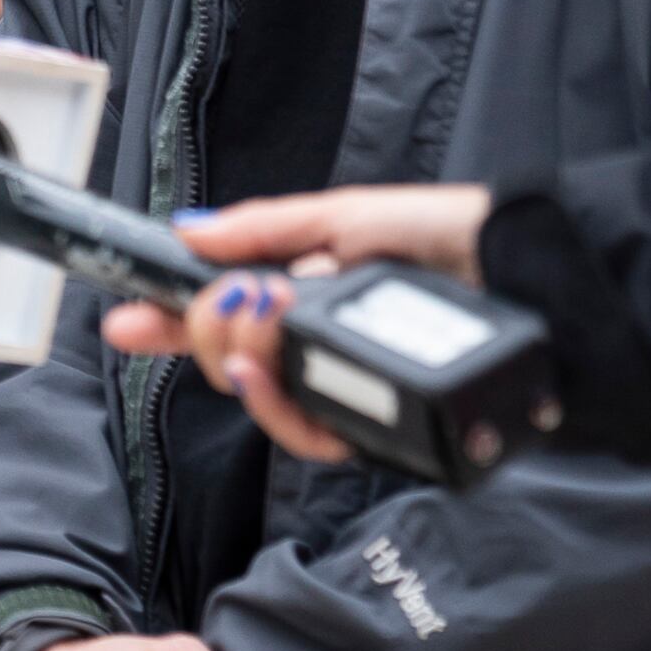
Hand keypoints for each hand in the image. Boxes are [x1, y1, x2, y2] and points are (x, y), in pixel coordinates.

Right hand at [102, 186, 495, 464]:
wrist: (526, 278)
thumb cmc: (449, 235)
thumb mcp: (347, 216)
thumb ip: (264, 229)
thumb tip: (188, 232)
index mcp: (305, 288)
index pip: (220, 309)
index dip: (168, 319)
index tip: (125, 321)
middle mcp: (317, 340)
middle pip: (227, 356)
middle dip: (211, 334)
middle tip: (235, 311)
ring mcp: (343, 383)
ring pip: (260, 400)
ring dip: (245, 374)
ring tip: (262, 345)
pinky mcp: (375, 422)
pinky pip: (310, 435)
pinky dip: (286, 413)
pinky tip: (288, 387)